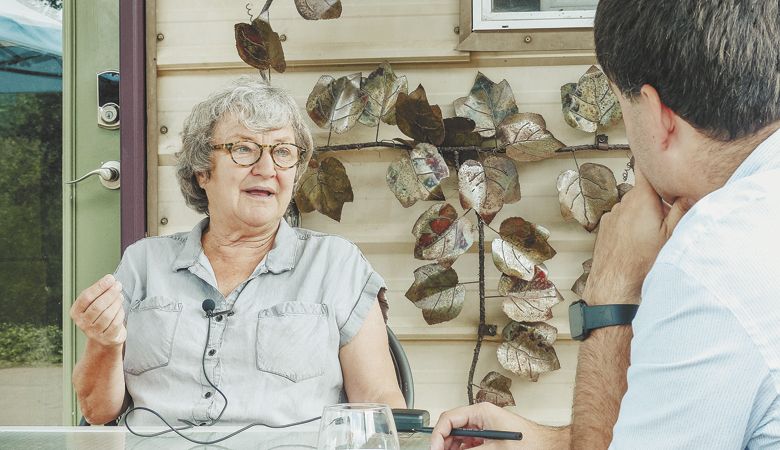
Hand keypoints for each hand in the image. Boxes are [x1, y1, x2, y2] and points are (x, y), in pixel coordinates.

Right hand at [70, 274, 126, 347]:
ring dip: (116, 303)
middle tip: (118, 286)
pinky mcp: (106, 338)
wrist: (104, 338)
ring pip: (107, 314)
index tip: (110, 278)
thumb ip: (99, 292)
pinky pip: (115, 323)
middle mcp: (82, 323)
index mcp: (75, 312)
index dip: (99, 286)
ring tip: (120, 296)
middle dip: (110, 293)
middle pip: (97, 306)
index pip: (86, 297)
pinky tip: (120, 308)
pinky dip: (120, 313)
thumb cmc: (99, 315)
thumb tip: (111, 280)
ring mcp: (93, 333)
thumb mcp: (94, 303)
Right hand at [431, 402, 566, 449]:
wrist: (547, 446)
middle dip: (444, 443)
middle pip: (451, 427)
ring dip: (452, 447)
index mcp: (481, 412)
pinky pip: (468, 441)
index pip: (449, 418)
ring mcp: (484, 426)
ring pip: (458, 436)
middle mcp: (480, 416)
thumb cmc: (530, 442)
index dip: (438, 435)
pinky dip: (462, 449)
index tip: (434, 448)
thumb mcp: (494, 448)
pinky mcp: (488, 435)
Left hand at [582, 168, 692, 304]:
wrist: (614, 285)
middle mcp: (623, 202)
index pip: (646, 168)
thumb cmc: (642, 262)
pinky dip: (630, 225)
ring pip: (633, 207)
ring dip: (642, 215)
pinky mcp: (605, 227)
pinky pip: (622, 219)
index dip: (653, 160)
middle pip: (644, 192)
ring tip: (649, 236)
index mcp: (641, 199)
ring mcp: (612, 214)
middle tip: (667, 218)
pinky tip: (636, 242)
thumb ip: (682, 209)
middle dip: (655, 200)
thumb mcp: (671, 235)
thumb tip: (689, 190)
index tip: (661, 154)